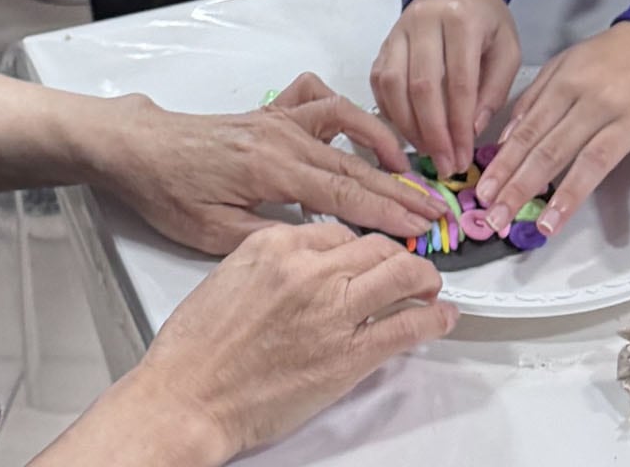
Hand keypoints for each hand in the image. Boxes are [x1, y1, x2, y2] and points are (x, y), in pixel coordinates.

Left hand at [101, 75, 441, 254]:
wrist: (139, 149)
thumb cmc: (169, 191)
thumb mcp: (212, 232)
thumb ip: (268, 238)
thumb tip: (315, 245)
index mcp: (272, 169)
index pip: (346, 194)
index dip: (388, 213)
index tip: (420, 227)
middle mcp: (282, 137)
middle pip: (355, 163)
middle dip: (399, 188)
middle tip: (434, 207)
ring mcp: (278, 120)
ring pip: (345, 124)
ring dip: (381, 144)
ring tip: (408, 168)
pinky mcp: (271, 113)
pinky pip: (319, 100)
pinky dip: (344, 110)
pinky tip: (356, 127)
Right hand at [132, 222, 457, 460]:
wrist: (187, 397)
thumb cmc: (196, 349)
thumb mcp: (229, 276)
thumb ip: (274, 262)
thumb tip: (308, 264)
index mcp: (275, 245)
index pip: (337, 230)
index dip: (358, 246)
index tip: (368, 256)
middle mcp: (309, 269)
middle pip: (375, 246)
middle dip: (396, 256)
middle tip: (407, 269)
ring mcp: (332, 310)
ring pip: (401, 273)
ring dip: (424, 279)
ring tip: (431, 287)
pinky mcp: (349, 354)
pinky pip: (407, 325)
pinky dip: (433, 318)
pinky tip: (442, 316)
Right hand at [371, 0, 520, 176]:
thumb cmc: (486, 21)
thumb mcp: (507, 49)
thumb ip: (495, 89)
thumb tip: (473, 129)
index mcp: (461, 20)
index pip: (459, 82)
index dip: (460, 125)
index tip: (465, 157)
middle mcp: (423, 22)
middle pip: (421, 87)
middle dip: (434, 133)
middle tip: (446, 165)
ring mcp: (397, 31)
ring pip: (393, 86)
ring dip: (409, 127)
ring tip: (429, 153)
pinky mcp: (383, 44)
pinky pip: (379, 83)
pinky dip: (391, 112)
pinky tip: (409, 132)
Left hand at [475, 22, 629, 237]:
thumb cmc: (611, 56)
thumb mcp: (564, 64)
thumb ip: (533, 99)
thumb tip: (506, 140)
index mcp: (568, 84)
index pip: (529, 131)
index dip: (504, 165)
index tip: (484, 194)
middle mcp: (597, 102)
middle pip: (554, 149)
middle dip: (522, 186)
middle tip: (499, 218)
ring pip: (597, 159)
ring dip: (571, 194)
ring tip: (548, 225)